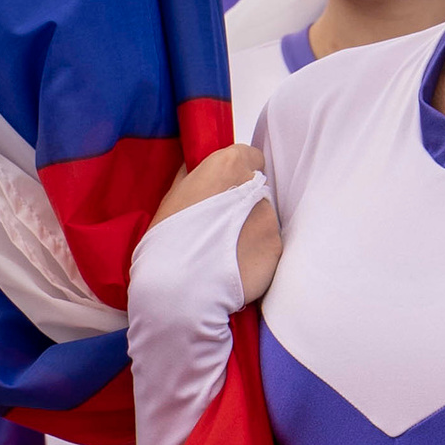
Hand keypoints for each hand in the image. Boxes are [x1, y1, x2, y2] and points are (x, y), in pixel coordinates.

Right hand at [148, 143, 280, 300]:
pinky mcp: (276, 247)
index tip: (225, 189)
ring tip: (224, 251)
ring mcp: (269, 217)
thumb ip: (194, 175)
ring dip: (249, 229)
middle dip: (243, 202)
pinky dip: (255, 253)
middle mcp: (255, 186)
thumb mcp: (172, 196)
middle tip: (220, 226)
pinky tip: (234, 266)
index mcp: (228, 165)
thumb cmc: (168, 240)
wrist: (180, 289)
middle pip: (256, 188)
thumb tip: (199, 166)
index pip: (250, 156)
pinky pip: (267, 245)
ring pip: (262, 217)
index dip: (238, 172)